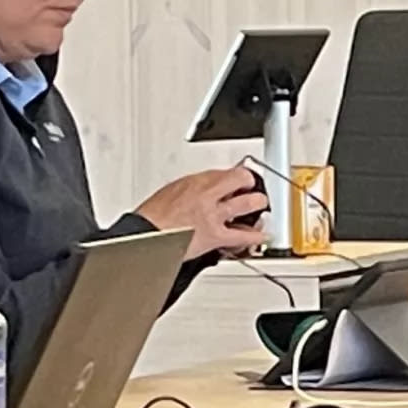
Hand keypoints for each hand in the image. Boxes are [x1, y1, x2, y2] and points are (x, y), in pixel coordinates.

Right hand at [136, 164, 269, 255]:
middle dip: (251, 183)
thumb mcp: (174, 190)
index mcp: (195, 181)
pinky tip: (262, 235)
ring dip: (258, 204)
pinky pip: (242, 236)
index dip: (238, 174)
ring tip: (260, 205)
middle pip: (242, 179)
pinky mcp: (215, 236)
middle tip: (253, 188)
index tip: (241, 177)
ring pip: (248, 203)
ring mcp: (214, 215)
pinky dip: (255, 236)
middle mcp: (207, 194)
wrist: (145, 236)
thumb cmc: (154, 217)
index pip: (226, 171)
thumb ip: (195, 188)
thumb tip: (208, 187)